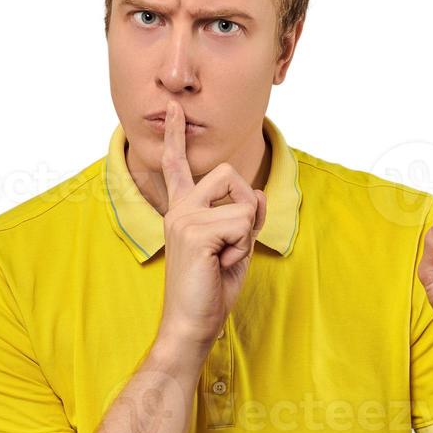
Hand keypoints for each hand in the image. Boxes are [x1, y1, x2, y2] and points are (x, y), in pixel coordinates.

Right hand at [157, 100, 266, 347]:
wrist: (191, 324)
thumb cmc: (210, 290)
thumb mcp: (235, 247)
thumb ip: (245, 218)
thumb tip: (259, 197)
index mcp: (182, 210)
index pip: (177, 166)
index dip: (175, 136)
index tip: (173, 109)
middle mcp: (179, 208)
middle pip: (231, 175)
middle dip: (248, 208)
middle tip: (230, 245)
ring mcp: (184, 217)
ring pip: (244, 204)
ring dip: (246, 235)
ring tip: (222, 258)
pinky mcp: (194, 231)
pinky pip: (243, 224)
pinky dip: (242, 247)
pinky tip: (219, 264)